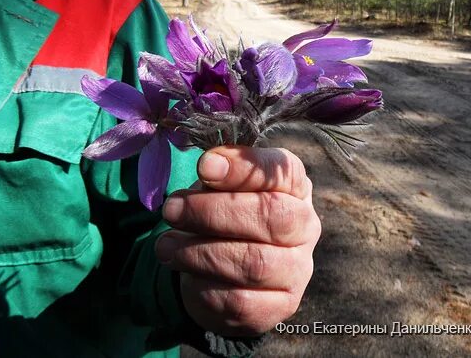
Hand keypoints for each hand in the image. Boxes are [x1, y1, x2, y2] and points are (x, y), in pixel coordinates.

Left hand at [154, 146, 320, 335]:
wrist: (227, 271)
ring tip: (166, 245)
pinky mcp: (279, 307)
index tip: (204, 166)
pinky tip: (184, 273)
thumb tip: (209, 163)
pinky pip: (239, 300)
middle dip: (213, 212)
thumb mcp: (222, 186)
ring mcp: (297, 270)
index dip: (244, 167)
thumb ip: (219, 171)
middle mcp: (305, 227)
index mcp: (295, 188)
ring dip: (200, 252)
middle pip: (271, 215)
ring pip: (253, 262)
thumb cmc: (226, 214)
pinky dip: (203, 284)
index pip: (283, 170)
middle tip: (172, 210)